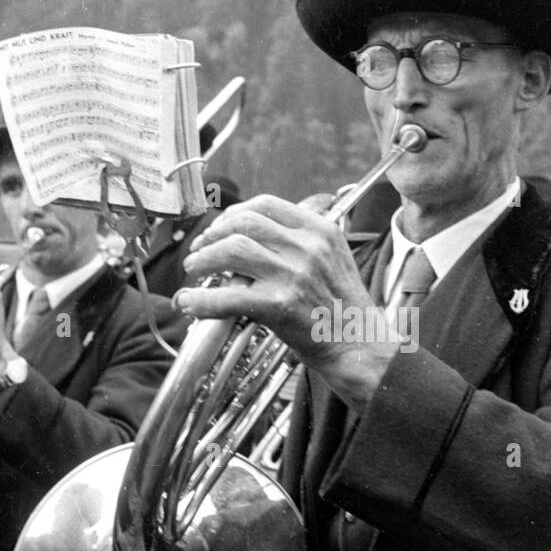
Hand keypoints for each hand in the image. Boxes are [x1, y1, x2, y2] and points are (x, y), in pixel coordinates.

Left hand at [178, 196, 398, 412]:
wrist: (359, 346)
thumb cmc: (344, 308)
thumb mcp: (333, 259)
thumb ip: (300, 241)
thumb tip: (249, 236)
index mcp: (320, 230)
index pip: (265, 204)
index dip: (233, 213)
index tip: (220, 228)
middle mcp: (308, 247)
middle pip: (244, 223)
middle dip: (213, 234)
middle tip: (199, 250)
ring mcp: (294, 275)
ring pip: (231, 250)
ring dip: (204, 259)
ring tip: (195, 271)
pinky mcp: (280, 305)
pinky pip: (228, 296)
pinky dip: (202, 300)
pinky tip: (191, 303)